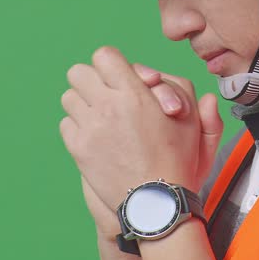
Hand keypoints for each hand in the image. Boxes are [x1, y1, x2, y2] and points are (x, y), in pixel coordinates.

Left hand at [74, 63, 194, 241]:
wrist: (156, 202)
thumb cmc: (178, 161)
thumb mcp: (192, 121)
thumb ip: (182, 89)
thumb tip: (160, 76)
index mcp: (135, 94)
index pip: (104, 56)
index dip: (112, 64)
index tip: (120, 78)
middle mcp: (109, 106)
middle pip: (78, 72)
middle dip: (92, 81)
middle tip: (105, 95)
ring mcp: (91, 128)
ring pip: (69, 97)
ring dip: (83, 104)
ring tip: (100, 117)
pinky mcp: (79, 149)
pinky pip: (66, 124)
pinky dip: (77, 127)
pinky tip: (96, 137)